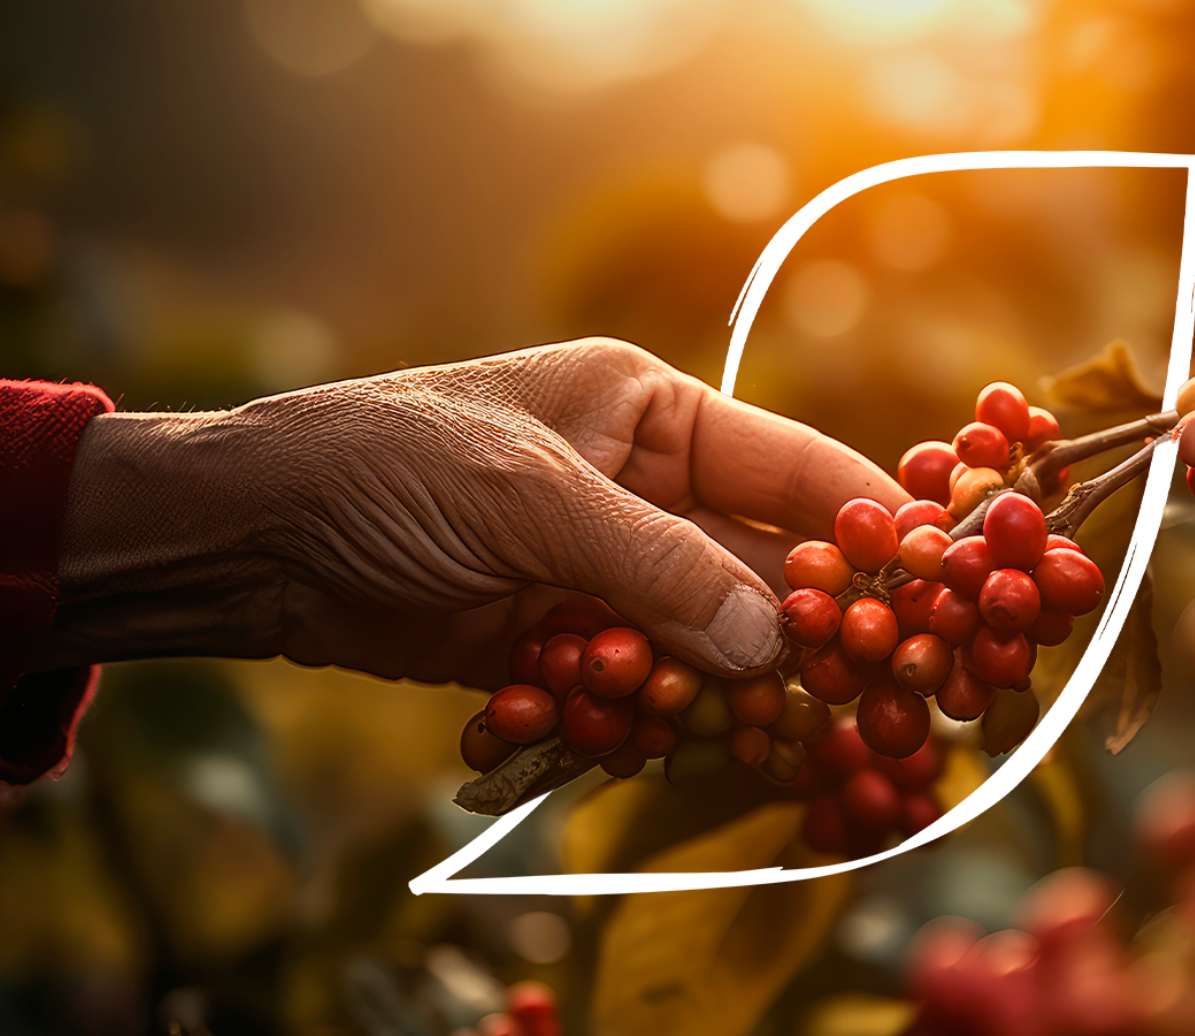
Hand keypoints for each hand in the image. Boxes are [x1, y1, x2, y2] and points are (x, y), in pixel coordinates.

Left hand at [41, 339, 908, 684]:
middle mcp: (642, 490)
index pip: (789, 465)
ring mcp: (604, 571)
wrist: (257, 539)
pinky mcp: (563, 642)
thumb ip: (656, 568)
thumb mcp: (531, 497)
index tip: (937, 575)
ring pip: (708, 638)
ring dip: (732, 686)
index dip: (865, 519)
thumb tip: (771, 643)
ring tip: (788, 737)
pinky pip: (641, 685)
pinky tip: (659, 741)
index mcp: (650, 413)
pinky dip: (652, 718)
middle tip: (875, 689)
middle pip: (760, 566)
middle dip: (807, 628)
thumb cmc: (389, 466)